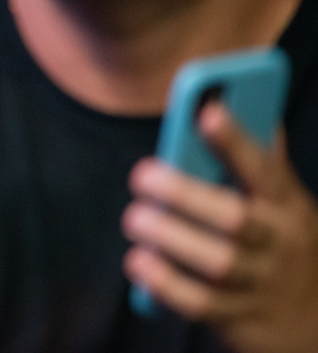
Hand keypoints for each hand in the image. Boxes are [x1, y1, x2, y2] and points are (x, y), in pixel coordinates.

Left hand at [124, 102, 317, 352]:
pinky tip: (140, 263)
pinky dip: (166, 283)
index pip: (265, 170)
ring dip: (170, 237)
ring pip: (217, 262)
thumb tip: (246, 107)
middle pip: (235, 218)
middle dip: (185, 194)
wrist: (317, 328)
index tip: (207, 112)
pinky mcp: (238, 319)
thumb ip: (264, 163)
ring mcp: (259, 284)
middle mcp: (277, 245)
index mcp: (288, 208)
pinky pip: (200, 303)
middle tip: (141, 176)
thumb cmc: (287, 249)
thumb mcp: (288, 206)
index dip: (236, 142)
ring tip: (135, 218)